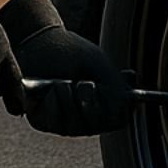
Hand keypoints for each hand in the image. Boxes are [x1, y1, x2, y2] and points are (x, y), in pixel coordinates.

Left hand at [0, 0, 132, 134]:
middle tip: (80, 80)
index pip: (117, 119)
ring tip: (62, 82)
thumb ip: (119, 96)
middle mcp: (86, 121)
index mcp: (106, 109)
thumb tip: (125, 115)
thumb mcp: (104, 71)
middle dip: (87, 96)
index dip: (108, 99)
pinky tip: (49, 87)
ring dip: (68, 95)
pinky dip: (52, 98)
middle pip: (94, 125)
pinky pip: (52, 119)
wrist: (43, 42)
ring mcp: (63, 123)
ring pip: (72, 125)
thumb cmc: (75, 56)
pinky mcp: (42, 120)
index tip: (98, 82)